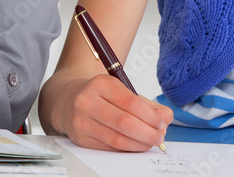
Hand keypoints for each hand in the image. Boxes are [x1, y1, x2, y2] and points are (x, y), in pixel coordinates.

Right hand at [52, 74, 170, 151]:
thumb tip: (166, 118)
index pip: (131, 103)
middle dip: (148, 133)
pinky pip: (109, 148)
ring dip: (140, 144)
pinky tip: (135, 145)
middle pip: (125, 123)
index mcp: (100, 84)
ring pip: (117, 139)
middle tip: (160, 136)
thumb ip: (146, 104)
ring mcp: (81, 121)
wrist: (67, 99)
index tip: (162, 122)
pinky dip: (127, 149)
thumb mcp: (120, 90)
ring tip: (150, 142)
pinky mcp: (80, 139)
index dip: (150, 116)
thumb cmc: (99, 95)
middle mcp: (87, 101)